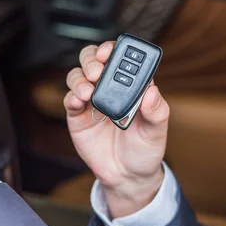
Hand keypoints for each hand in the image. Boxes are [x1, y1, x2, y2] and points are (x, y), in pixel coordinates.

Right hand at [64, 42, 169, 217]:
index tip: (111, 51)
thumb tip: (152, 91)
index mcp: (131, 86)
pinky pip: (69, 100)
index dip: (114, 49)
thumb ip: (156, 112)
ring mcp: (91, 101)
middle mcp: (109, 89)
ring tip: (88, 91)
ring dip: (80, 77)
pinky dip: (71, 96)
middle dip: (92, 59)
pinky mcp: (77, 116)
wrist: (126, 176)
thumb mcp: (156, 132)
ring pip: (77, 76)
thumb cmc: (144, 150)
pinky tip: (78, 100)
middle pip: (93, 60)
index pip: (120, 58)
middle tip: (97, 70)